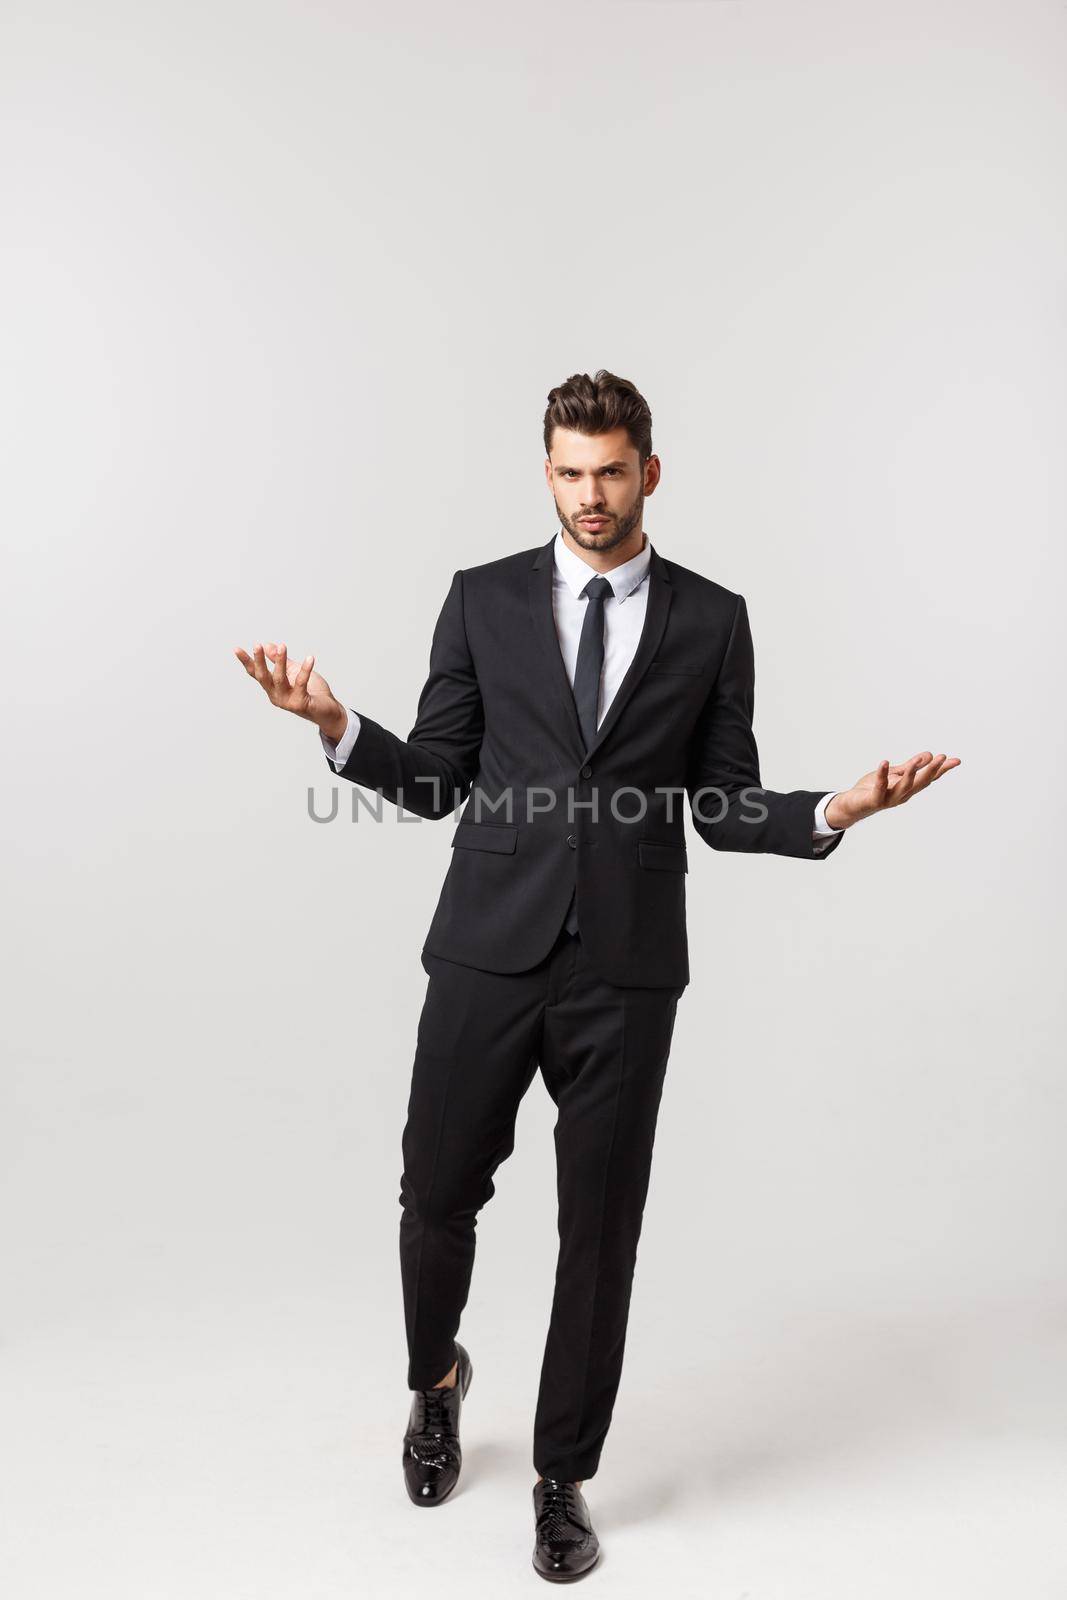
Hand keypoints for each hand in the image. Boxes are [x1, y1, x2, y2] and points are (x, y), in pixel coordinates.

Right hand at [233, 640, 344, 736]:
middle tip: (257, 645)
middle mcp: (276, 696)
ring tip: (283, 646)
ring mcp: (287, 701)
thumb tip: (267, 645)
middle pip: (263, 677)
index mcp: (272, 688)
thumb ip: (280, 660)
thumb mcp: (293, 672)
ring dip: (280, 662)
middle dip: (259, 661)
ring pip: (280, 679)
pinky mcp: (300, 704)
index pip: (256, 673)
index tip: (236, 649)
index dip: (246, 661)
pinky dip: (305, 670)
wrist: (328, 711)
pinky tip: (310, 658)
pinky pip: (301, 683)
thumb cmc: (311, 691)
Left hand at [824, 750, 960, 829]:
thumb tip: (929, 755)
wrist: (851, 805)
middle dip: (932, 770)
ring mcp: (889, 798)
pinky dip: (882, 775)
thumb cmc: (873, 789)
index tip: (956, 761)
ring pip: (903, 786)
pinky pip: (879, 787)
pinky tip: (885, 762)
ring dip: (911, 773)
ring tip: (915, 761)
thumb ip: (911, 766)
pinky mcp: (874, 800)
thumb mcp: (895, 774)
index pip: (928, 778)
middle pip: (920, 782)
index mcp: (908, 788)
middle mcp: (902, 795)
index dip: (942, 770)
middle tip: (942, 758)